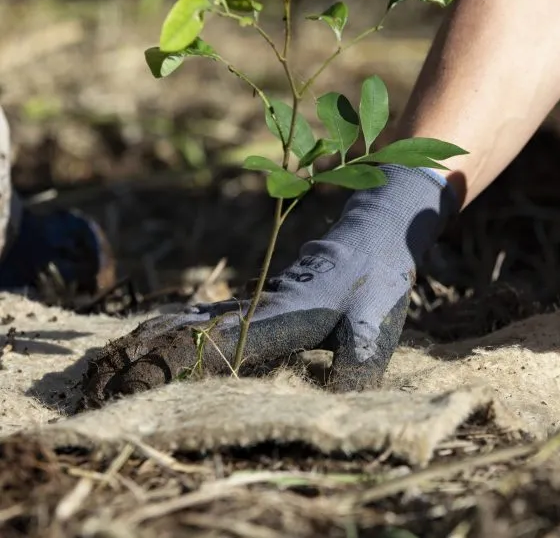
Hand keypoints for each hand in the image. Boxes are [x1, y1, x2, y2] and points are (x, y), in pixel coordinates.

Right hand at [81, 165, 454, 406]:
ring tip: (108, 363)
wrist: (374, 233)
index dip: (172, 367)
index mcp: (277, 319)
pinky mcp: (259, 301)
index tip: (135, 387)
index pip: (211, 348)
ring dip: (148, 342)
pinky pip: (204, 314)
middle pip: (185, 334)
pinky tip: (150, 332)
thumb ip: (354, 367)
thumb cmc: (375, 282)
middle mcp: (255, 310)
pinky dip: (170, 325)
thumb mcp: (373, 327)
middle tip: (99, 383)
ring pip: (189, 321)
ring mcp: (253, 302)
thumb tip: (331, 410)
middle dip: (141, 357)